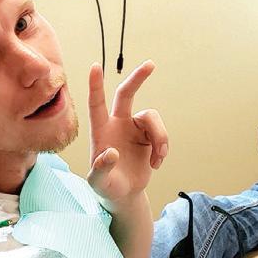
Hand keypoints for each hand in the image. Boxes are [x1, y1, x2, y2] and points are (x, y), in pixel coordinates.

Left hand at [86, 61, 168, 204]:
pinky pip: (162, 133)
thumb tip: (110, 153)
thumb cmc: (106, 187)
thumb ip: (101, 169)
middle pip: (127, 94)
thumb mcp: (98, 182)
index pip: (96, 104)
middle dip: (138, 78)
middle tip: (150, 64)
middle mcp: (117, 124)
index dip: (95, 86)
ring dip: (160, 137)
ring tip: (158, 159)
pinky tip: (156, 164)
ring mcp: (134, 128)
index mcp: (100, 131)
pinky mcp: (149, 136)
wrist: (123, 194)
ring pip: (152, 118)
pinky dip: (163, 148)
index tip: (95, 67)